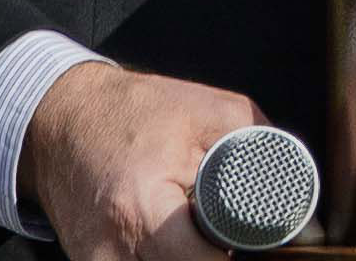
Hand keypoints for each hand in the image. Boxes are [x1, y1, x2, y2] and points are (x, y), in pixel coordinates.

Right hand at [22, 60, 264, 260]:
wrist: (60, 119)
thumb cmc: (131, 111)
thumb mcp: (207, 110)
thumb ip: (257, 139)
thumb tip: (295, 175)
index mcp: (142, 206)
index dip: (228, 256)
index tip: (241, 242)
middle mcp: (112, 246)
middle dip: (205, 257)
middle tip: (219, 235)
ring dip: (180, 258)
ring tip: (190, 232)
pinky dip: (155, 258)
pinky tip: (167, 240)